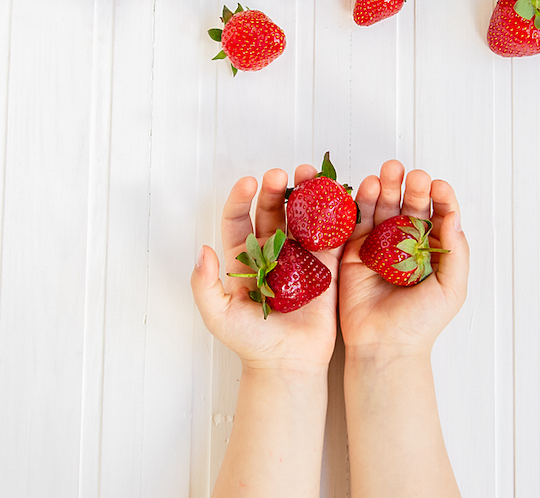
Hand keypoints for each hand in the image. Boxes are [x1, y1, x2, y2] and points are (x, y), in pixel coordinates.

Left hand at [191, 167, 341, 373]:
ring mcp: (300, 258)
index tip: (249, 182)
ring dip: (306, 195)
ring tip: (311, 175)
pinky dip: (334, 216)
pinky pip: (331, 237)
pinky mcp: (326, 268)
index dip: (242, 198)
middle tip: (282, 174)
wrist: (287, 365)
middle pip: (272, 211)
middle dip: (276, 190)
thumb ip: (204, 283)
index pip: (239, 219)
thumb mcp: (217, 314)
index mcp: (244, 258)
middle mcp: (272, 252)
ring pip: (302, 217)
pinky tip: (337, 198)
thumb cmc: (250, 342)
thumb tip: (203, 249)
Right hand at [338, 160, 468, 360]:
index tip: (439, 186)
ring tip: (388, 170)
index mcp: (432, 250)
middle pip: (409, 206)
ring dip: (386, 186)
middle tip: (413, 175)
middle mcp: (405, 244)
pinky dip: (360, 202)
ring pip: (383, 207)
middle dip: (412, 187)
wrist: (385, 345)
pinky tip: (367, 186)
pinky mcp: (354, 251)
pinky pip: (357, 221)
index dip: (440, 197)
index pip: (438, 215)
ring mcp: (379, 246)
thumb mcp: (452, 288)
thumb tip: (454, 216)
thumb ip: (455, 251)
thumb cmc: (421, 322)